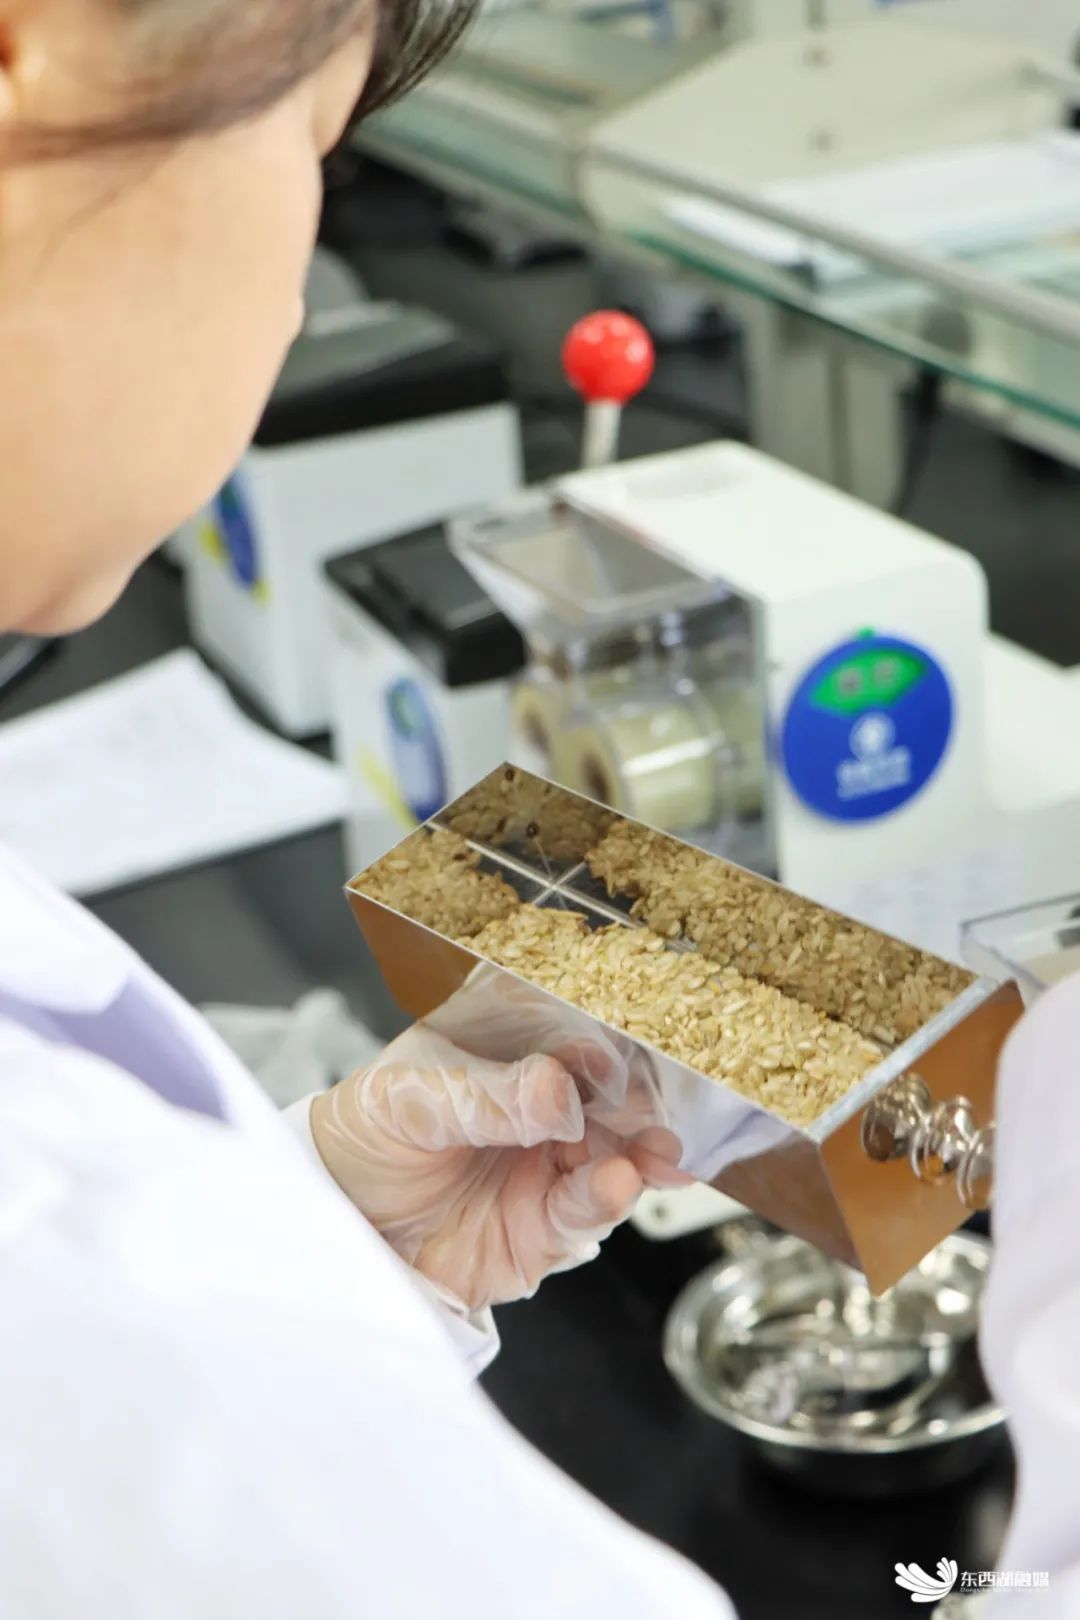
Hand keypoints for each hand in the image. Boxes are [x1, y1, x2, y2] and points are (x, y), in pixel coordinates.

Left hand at [309, 967, 689, 1311]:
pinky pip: (583, 1214)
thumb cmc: (363, 1134)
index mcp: (510, 1061)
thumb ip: (483, 1098)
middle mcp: (538, 1113)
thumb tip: (555, 1091)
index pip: (574, 1044)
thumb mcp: (410, 1099)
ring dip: (637, 1156)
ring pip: (611, 1158)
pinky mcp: (539, 1230)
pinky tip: (615, 1185)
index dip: (609, 1049)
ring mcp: (544, 1170)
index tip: (630, 1056)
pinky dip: (605, 1201)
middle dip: (642, 1110)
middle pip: (610, 1104)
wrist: (329, 1220)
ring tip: (645, 1158)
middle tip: (659, 1116)